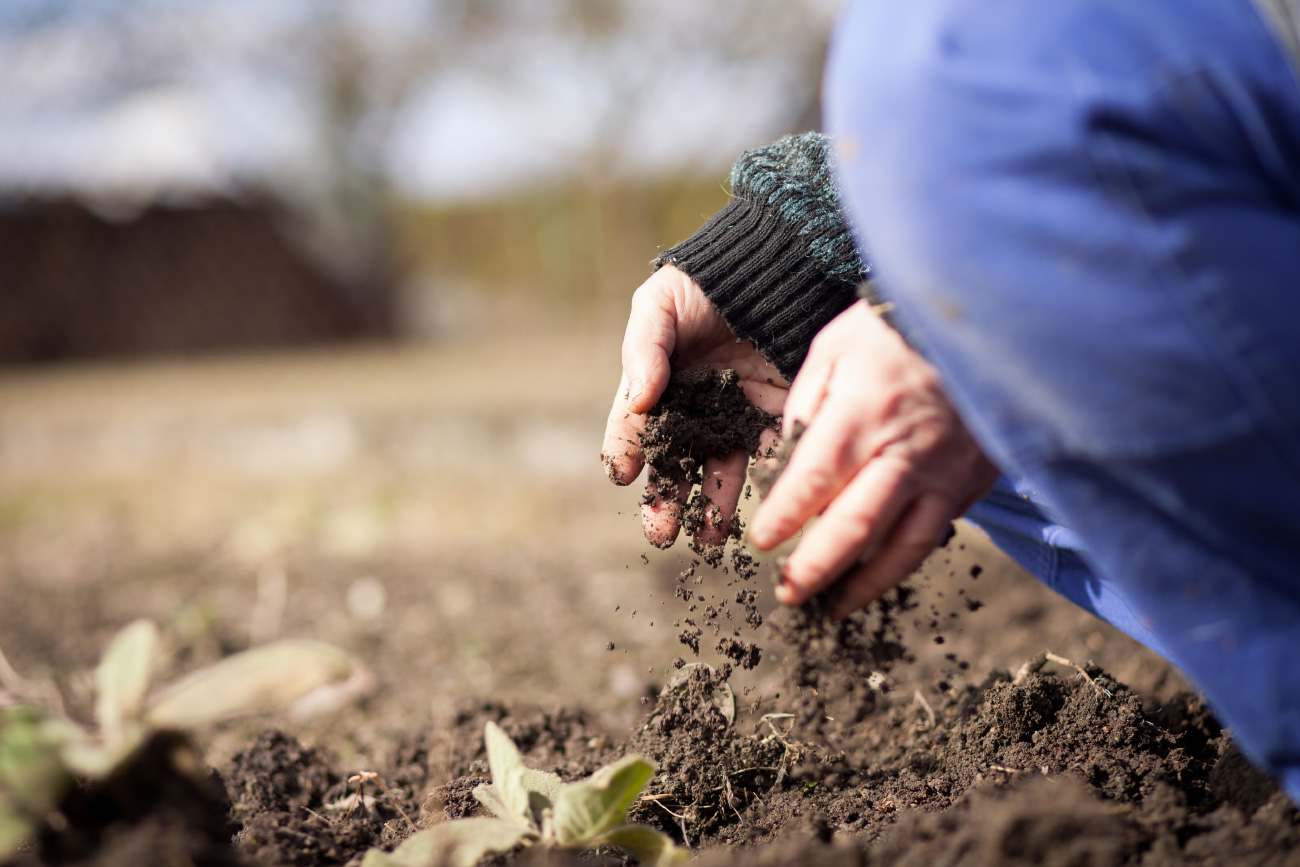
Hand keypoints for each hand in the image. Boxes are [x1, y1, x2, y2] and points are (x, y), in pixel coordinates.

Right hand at [602, 265, 786, 548]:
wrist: (769, 264)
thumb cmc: (704, 281)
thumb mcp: (660, 304)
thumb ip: (645, 350)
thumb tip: (638, 400)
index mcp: (655, 384)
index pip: (632, 426)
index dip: (625, 451)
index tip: (622, 475)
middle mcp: (691, 408)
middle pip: (672, 463)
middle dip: (664, 501)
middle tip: (659, 533)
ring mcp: (733, 415)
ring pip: (717, 471)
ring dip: (709, 509)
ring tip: (705, 541)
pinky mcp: (774, 417)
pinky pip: (765, 456)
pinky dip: (760, 486)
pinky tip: (754, 510)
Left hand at [748, 300, 998, 617]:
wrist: (980, 315)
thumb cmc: (893, 328)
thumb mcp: (833, 349)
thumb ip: (805, 406)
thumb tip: (784, 459)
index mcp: (861, 414)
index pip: (810, 483)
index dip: (781, 520)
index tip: (760, 543)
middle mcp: (905, 451)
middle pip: (854, 529)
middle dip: (815, 569)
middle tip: (787, 594)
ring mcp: (945, 470)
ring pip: (903, 547)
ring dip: (865, 584)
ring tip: (835, 606)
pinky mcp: (974, 480)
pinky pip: (937, 531)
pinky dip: (905, 558)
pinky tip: (882, 571)